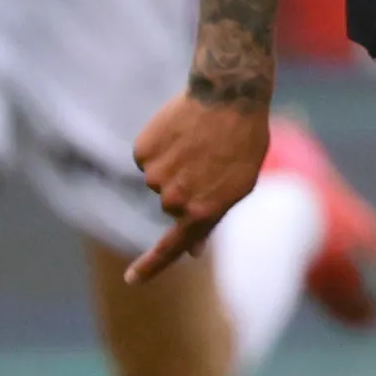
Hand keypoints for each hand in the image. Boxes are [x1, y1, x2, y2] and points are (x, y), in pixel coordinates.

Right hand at [128, 89, 272, 282]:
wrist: (229, 95)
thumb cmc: (243, 142)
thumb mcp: (239, 185)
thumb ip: (211, 219)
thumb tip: (192, 252)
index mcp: (202, 211)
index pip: (171, 247)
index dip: (151, 265)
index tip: (131, 281)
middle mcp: (174, 199)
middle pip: (170, 205)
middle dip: (187, 188)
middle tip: (210, 160)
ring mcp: (155, 175)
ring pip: (157, 181)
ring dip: (175, 166)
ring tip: (199, 142)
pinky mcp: (142, 152)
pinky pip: (148, 159)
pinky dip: (161, 148)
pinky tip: (181, 131)